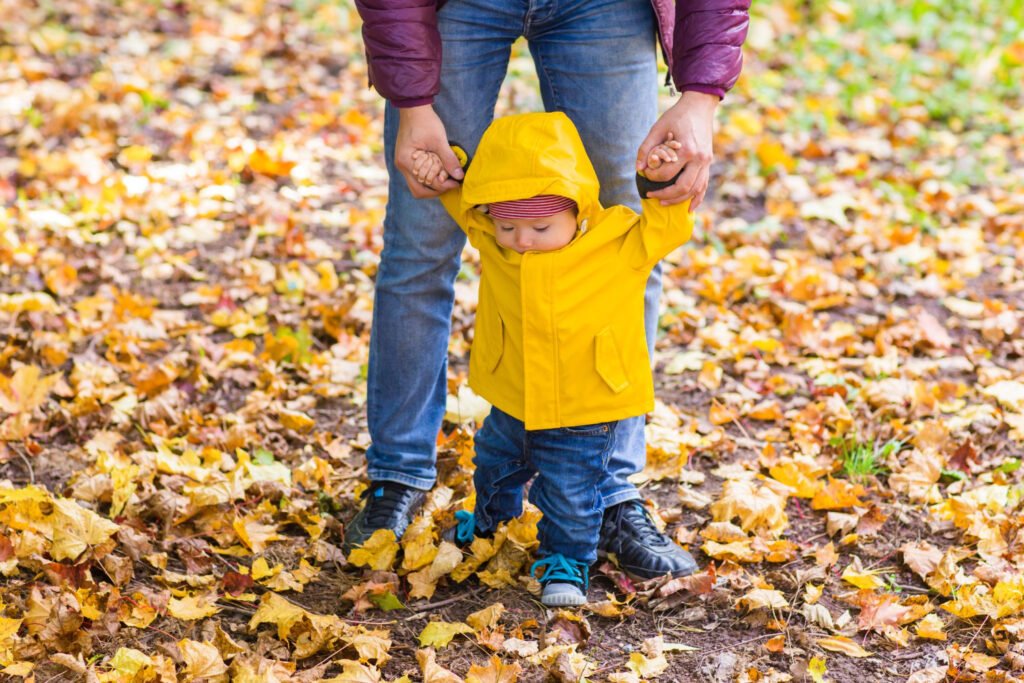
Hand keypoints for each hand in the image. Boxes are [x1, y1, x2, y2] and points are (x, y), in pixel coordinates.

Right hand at [396, 105, 463, 197]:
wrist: (413, 107)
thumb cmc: (425, 121)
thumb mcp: (439, 140)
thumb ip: (449, 159)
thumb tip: (459, 176)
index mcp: (407, 161)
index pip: (427, 184)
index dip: (443, 186)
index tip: (456, 182)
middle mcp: (402, 165)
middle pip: (418, 191)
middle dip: (436, 190)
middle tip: (450, 184)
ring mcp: (402, 163)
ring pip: (417, 184)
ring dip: (432, 184)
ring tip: (446, 178)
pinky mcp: (406, 159)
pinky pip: (416, 175)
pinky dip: (428, 176)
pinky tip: (439, 171)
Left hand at [635, 91, 717, 211]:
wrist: (699, 106)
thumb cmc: (676, 116)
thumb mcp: (657, 128)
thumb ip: (646, 148)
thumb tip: (639, 169)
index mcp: (686, 149)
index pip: (666, 173)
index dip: (652, 176)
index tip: (645, 173)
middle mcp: (699, 158)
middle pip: (682, 187)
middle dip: (665, 195)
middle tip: (651, 195)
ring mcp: (706, 162)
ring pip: (694, 190)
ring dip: (679, 200)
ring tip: (663, 203)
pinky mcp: (708, 163)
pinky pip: (704, 186)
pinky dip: (696, 198)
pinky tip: (688, 208)